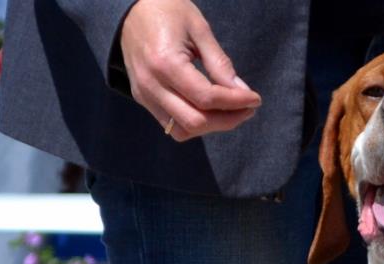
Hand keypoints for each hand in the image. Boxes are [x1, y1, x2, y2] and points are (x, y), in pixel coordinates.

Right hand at [119, 0, 261, 140]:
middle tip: (246, 108)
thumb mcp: (198, 28)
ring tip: (230, 111)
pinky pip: (172, 125)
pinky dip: (195, 123)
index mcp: (164, 63)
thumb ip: (220, 63)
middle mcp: (150, 84)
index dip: (236, 103)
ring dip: (211, 126)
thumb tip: (242, 92)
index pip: (206, 98)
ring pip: (183, 130)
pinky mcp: (142, 98)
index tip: (255, 99)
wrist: (128, 7)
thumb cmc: (165, 9)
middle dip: (227, 120)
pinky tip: (210, 110)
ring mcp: (144, 94)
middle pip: (196, 122)